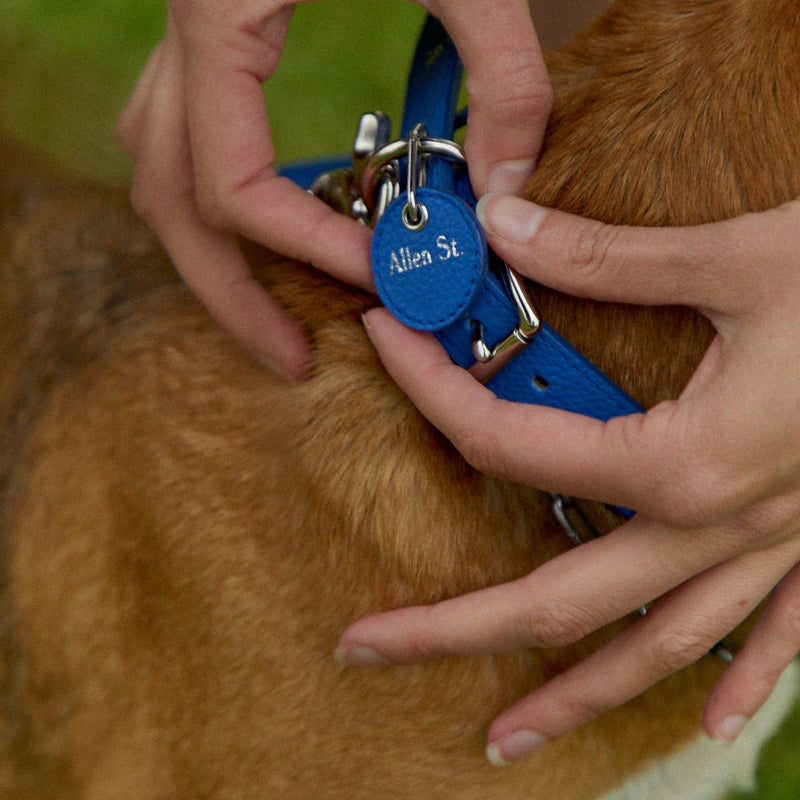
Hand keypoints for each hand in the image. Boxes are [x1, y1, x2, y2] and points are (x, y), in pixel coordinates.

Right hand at [116, 0, 551, 378]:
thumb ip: (502, 70)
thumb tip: (508, 188)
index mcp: (218, 18)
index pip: (231, 181)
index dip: (307, 246)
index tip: (383, 276)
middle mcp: (182, 40)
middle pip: (170, 207)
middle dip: (230, 295)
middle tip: (292, 361)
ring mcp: (183, 44)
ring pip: (157, 179)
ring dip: (211, 257)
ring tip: (272, 317)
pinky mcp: (207, 44)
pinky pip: (181, 143)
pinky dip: (218, 202)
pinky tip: (275, 229)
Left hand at [337, 194, 799, 763]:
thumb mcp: (740, 258)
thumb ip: (609, 254)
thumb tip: (505, 221)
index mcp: (689, 461)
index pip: (511, 441)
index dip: (431, 386)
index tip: (385, 340)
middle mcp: (722, 526)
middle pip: (558, 602)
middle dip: (452, 631)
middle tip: (363, 647)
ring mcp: (774, 552)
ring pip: (655, 651)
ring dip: (574, 697)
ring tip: (501, 737)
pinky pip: (773, 641)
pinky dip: (739, 685)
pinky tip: (706, 724)